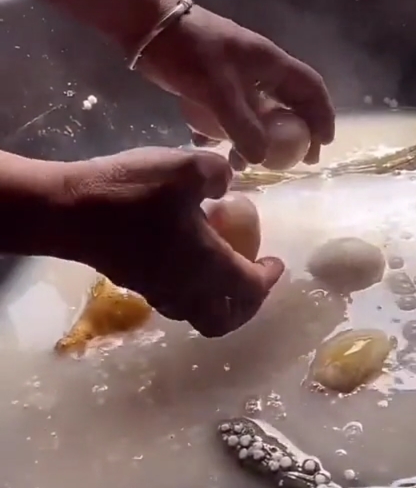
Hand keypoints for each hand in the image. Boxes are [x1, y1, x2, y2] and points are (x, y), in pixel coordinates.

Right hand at [61, 147, 283, 336]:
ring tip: (223, 267)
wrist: (67, 210)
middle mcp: (185, 289)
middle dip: (245, 305)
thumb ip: (216, 172)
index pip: (250, 289)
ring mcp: (156, 290)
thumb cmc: (130, 192)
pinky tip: (187, 256)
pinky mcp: (133, 282)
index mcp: (207, 267)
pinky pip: (174, 300)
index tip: (276, 262)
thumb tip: (227, 182)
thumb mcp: (184, 167)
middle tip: (253, 279)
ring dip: (217, 299)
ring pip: (196, 313)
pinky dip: (192, 289)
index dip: (268, 279)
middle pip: (223, 319)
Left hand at [138, 4, 334, 165]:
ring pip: (256, 111)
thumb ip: (243, 126)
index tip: (323, 143)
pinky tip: (208, 146)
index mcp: (270, 63)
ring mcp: (234, 75)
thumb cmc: (189, 51)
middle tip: (292, 161)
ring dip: (255, 138)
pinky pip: (227, 111)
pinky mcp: (210, 81)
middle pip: (287, 103)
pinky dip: (224, 130)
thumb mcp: (218, 91)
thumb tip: (263, 159)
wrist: (147, 24)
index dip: (322, 115)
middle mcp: (258, 69)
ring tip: (244, 164)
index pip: (311, 88)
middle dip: (292, 133)